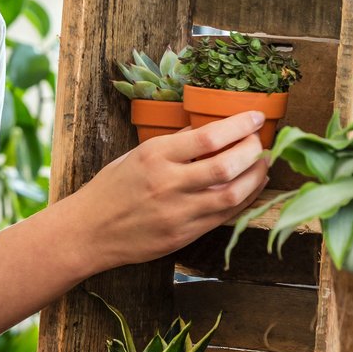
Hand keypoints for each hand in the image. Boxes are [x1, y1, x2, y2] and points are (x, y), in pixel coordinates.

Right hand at [67, 111, 271, 268]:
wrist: (89, 231)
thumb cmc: (112, 189)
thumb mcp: (137, 156)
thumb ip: (174, 145)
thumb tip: (211, 131)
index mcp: (155, 156)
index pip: (208, 136)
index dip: (239, 125)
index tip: (255, 117)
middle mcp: (168, 183)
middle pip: (226, 165)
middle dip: (253, 150)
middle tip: (262, 141)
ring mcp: (177, 212)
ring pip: (232, 194)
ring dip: (256, 176)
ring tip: (264, 163)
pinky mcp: (183, 235)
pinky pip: (224, 216)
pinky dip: (244, 199)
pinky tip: (251, 187)